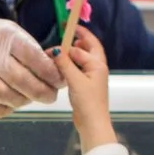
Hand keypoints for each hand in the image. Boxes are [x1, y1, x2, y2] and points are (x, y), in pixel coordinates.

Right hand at [0, 16, 63, 116]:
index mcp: (7, 38)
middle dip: (41, 91)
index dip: (50, 73)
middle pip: (19, 79)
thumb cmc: (0, 41)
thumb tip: (60, 75)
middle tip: (51, 95)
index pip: (33, 58)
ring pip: (4, 95)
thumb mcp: (18, 35)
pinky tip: (13, 103)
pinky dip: (5, 109)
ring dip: (24, 101)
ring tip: (31, 97)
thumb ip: (37, 54)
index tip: (60, 80)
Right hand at [53, 24, 115, 149]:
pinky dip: (74, 63)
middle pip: (91, 48)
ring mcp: (93, 77)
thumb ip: (65, 64)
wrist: (93, 124)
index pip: (82, 47)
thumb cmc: (87, 102)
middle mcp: (97, 68)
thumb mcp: (75, 81)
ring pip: (86, 58)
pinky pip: (81, 68)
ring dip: (77, 50)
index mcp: (97, 65)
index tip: (57, 38)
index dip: (70, 41)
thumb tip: (55, 49)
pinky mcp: (87, 85)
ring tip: (66, 46)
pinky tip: (64, 65)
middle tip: (70, 30)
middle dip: (82, 38)